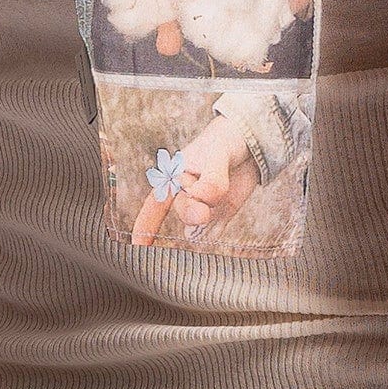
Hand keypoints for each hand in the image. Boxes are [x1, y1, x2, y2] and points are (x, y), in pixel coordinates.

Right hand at [130, 111, 258, 244]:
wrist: (250, 142)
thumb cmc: (223, 141)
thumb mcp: (217, 153)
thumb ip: (211, 179)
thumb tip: (202, 202)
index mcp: (174, 176)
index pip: (154, 204)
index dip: (144, 226)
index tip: (137, 247)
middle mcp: (185, 195)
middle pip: (183, 213)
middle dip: (194, 212)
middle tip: (207, 208)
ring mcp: (203, 207)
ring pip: (198, 227)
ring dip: (208, 221)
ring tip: (221, 197)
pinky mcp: (221, 215)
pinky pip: (215, 231)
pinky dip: (217, 230)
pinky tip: (222, 217)